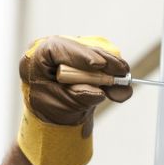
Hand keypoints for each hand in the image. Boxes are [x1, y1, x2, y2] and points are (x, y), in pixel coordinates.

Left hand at [16, 35, 131, 164]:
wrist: (50, 116)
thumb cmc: (48, 109)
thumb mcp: (58, 106)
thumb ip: (77, 97)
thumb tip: (99, 92)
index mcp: (38, 58)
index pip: (58, 48)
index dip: (80, 55)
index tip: (98, 65)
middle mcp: (55, 50)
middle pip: (82, 49)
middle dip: (104, 63)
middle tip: (122, 73)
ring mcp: (72, 53)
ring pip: (95, 55)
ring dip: (112, 70)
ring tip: (125, 85)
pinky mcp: (85, 59)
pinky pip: (102, 63)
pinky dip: (112, 75)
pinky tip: (122, 88)